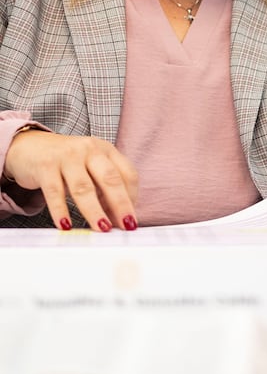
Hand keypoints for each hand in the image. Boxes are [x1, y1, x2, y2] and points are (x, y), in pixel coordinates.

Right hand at [5, 130, 138, 230]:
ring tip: (102, 228)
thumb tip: (117, 217)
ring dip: (94, 211)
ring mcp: (67, 157)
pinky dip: (61, 211)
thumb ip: (104, 186)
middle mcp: (89, 150)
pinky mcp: (45, 166)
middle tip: (126, 225)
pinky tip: (66, 226)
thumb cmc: (66, 160)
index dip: (132, 197)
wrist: (28, 146)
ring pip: (83, 188)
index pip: (127, 173)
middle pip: (110, 179)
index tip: (130, 217)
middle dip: (121, 204)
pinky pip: (55, 192)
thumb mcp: (91, 166)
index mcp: (106, 149)